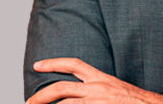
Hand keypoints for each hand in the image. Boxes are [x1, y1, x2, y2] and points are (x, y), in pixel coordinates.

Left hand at [27, 58, 162, 103]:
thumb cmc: (133, 100)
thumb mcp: (113, 87)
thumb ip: (96, 87)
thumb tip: (80, 92)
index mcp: (100, 78)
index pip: (73, 64)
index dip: (54, 62)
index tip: (37, 64)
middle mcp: (95, 88)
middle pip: (61, 87)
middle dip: (41, 95)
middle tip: (29, 101)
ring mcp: (95, 102)